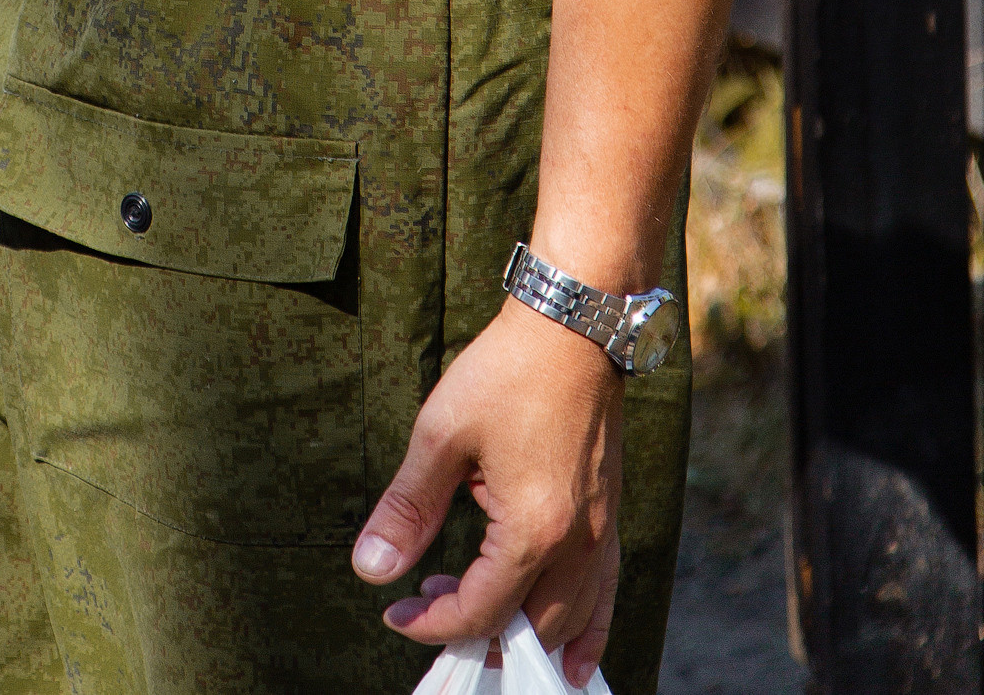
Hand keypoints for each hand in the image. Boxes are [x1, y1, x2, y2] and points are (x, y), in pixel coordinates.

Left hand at [351, 299, 621, 685]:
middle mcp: (577, 545)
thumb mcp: (442, 434)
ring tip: (482, 633)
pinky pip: (605, 598)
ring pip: (569, 622)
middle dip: (475, 633)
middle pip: (527, 627)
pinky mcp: (611, 517)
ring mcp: (602, 534)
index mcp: (533, 529)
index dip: (433, 623)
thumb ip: (408, 506)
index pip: (480, 609)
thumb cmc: (508, 370)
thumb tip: (372, 565)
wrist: (573, 324)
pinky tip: (572, 658)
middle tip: (429, 610)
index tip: (396, 611)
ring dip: (524, 637)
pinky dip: (588, 634)